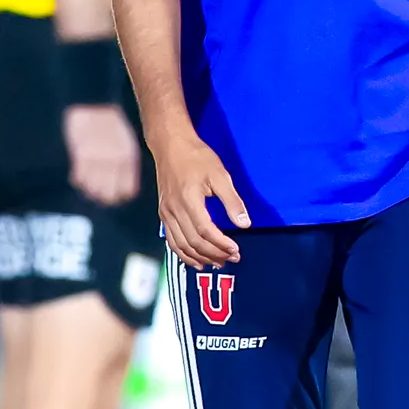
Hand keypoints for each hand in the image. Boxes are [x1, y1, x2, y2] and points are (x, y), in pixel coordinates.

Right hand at [65, 104, 141, 205]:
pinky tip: (78, 176)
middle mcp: (114, 162)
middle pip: (109, 194)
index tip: (115, 196)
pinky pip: (78, 179)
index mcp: (128, 158)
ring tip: (88, 186)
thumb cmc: (111, 122)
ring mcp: (97, 160)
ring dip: (90, 190)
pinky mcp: (80, 156)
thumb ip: (126, 163)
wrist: (93, 103)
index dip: (121, 196)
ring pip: (92, 190)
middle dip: (104, 197)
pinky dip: (78, 181)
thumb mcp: (127, 142)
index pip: (127, 190)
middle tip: (99, 194)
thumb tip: (125, 185)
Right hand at [152, 129, 248, 266]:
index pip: (205, 231)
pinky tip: (196, 260)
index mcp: (189, 200)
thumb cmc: (197, 157)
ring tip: (217, 263)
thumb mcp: (220, 175)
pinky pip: (172, 240)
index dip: (221, 244)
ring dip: (200, 258)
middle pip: (194, 242)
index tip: (236, 251)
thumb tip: (244, 224)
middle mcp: (174, 210)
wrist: (170, 145)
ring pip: (181, 245)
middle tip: (232, 259)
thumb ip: (232, 201)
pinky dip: (183, 254)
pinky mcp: (163, 214)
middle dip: (214, 254)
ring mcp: (166, 214)